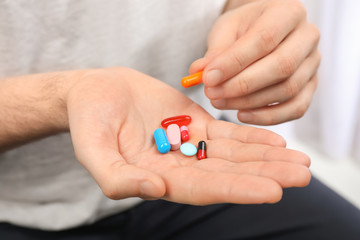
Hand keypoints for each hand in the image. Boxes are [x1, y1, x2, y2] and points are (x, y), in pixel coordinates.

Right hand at [67, 67, 309, 204]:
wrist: (96, 92)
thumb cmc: (89, 122)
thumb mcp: (93, 150)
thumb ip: (117, 177)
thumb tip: (154, 190)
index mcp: (156, 178)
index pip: (201, 188)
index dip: (235, 189)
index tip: (271, 191)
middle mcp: (178, 166)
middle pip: (227, 174)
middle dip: (264, 175)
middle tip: (302, 177)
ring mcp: (189, 144)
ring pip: (233, 155)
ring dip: (266, 158)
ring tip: (300, 163)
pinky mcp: (195, 123)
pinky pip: (227, 133)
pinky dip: (251, 137)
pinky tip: (276, 141)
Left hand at [190, 0, 320, 124]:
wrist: (266, 30)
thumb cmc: (246, 28)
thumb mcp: (226, 30)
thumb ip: (215, 51)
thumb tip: (198, 72)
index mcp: (288, 12)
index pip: (264, 39)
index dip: (234, 62)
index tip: (208, 78)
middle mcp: (307, 37)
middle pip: (281, 66)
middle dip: (242, 85)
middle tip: (212, 94)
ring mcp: (313, 63)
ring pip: (288, 90)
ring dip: (250, 102)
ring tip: (220, 102)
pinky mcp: (311, 86)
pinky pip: (296, 107)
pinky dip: (268, 117)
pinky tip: (242, 114)